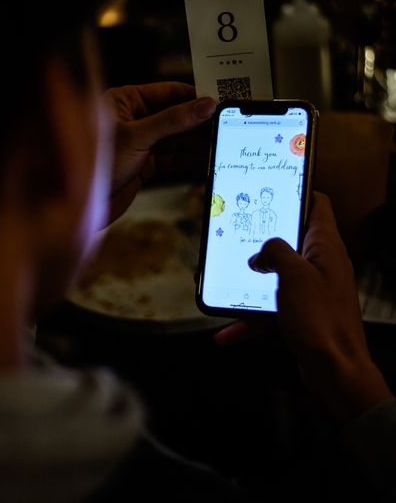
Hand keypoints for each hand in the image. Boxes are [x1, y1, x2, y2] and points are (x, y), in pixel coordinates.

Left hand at [104, 82, 215, 222]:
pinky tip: (205, 164)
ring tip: (221, 148)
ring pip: (176, 141)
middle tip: (227, 128)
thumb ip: (172, 120)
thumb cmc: (95, 162)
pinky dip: (188, 163)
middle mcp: (134, 120)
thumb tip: (204, 104)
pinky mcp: (143, 166)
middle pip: (175, 117)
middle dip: (200, 125)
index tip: (221, 103)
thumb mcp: (136, 136)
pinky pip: (172, 160)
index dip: (195, 98)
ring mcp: (139, 144)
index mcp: (126, 101)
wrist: (78, 204)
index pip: (169, 92)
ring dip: (197, 146)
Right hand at [220, 192, 391, 419]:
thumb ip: (275, 252)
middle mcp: (321, 264)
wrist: (335, 371)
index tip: (270, 188)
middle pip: (291, 238)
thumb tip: (260, 254)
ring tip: (225, 274)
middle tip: (237, 228)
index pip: (317, 204)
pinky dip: (250, 316)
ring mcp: (311, 289)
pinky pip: (271, 307)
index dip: (297, 191)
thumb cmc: (320, 318)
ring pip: (276, 274)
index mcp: (326, 247)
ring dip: (251, 277)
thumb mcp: (294, 275)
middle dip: (263, 235)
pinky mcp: (302, 312)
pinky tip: (226, 331)